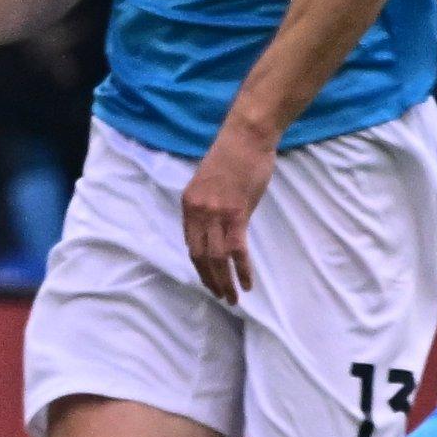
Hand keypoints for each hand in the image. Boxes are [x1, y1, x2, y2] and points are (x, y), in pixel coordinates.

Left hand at [183, 119, 275, 304]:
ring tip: (233, 298)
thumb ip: (208, 205)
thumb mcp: (209, 182)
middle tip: (220, 296)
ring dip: (224, 282)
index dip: (199, 265)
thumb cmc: (233, 156)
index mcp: (188, 204)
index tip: (209, 278)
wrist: (246, 138)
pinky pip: (236, 250)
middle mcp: (197, 212)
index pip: (190, 243)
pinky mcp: (237, 213)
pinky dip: (241, 270)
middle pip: (199, 256)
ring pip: (216, 258)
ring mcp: (216, 213)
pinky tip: (247, 284)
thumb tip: (215, 225)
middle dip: (209, 280)